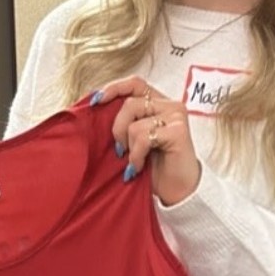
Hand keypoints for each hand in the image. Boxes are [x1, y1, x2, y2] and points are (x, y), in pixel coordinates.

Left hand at [89, 77, 200, 206]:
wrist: (175, 192)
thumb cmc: (153, 166)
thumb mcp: (133, 139)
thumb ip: (124, 120)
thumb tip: (97, 106)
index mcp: (158, 103)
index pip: (135, 83)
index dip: (113, 88)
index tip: (95, 102)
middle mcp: (170, 105)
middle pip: (129, 102)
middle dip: (117, 128)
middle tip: (120, 149)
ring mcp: (176, 116)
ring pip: (135, 122)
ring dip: (128, 146)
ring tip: (134, 161)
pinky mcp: (179, 130)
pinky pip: (143, 137)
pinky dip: (136, 155)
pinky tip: (138, 166)